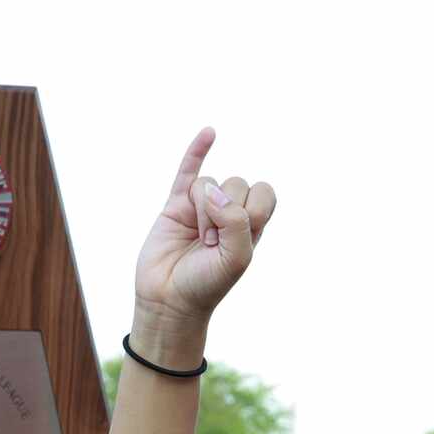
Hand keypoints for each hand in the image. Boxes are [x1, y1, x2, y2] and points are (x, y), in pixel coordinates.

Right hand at [132, 127, 276, 338]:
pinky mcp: (174, 205)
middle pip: (236, 183)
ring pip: (208, 183)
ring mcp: (201, 206)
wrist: (170, 301)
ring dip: (202, 210)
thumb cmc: (207, 285)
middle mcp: (228, 210)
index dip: (252, 208)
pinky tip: (209, 132)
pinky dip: (197, 150)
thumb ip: (237, 221)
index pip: (263, 193)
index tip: (238, 235)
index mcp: (251, 223)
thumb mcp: (237, 258)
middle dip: (222, 214)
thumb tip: (212, 191)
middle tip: (211, 245)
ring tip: (197, 239)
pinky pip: (188, 170)